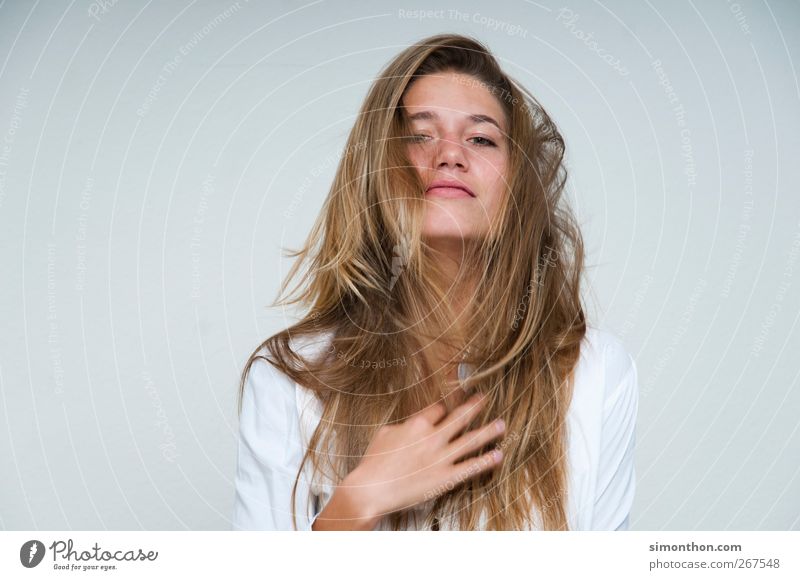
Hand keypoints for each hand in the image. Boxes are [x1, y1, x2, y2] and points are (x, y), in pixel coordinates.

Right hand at [342, 390, 505, 521]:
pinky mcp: (446, 477)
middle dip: (474, 406)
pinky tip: (498, 455)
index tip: (451, 405)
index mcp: (417, 424)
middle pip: (460, 417)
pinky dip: (486, 461)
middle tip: (485, 398)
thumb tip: (409, 424)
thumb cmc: (373, 462)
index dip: (445, 407)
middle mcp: (433, 437)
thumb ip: (402, 426)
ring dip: (488, 431)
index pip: (438, 409)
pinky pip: (471, 467)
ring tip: (502, 425)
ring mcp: (441, 457)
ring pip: (471, 440)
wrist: (372, 489)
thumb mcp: (385, 434)